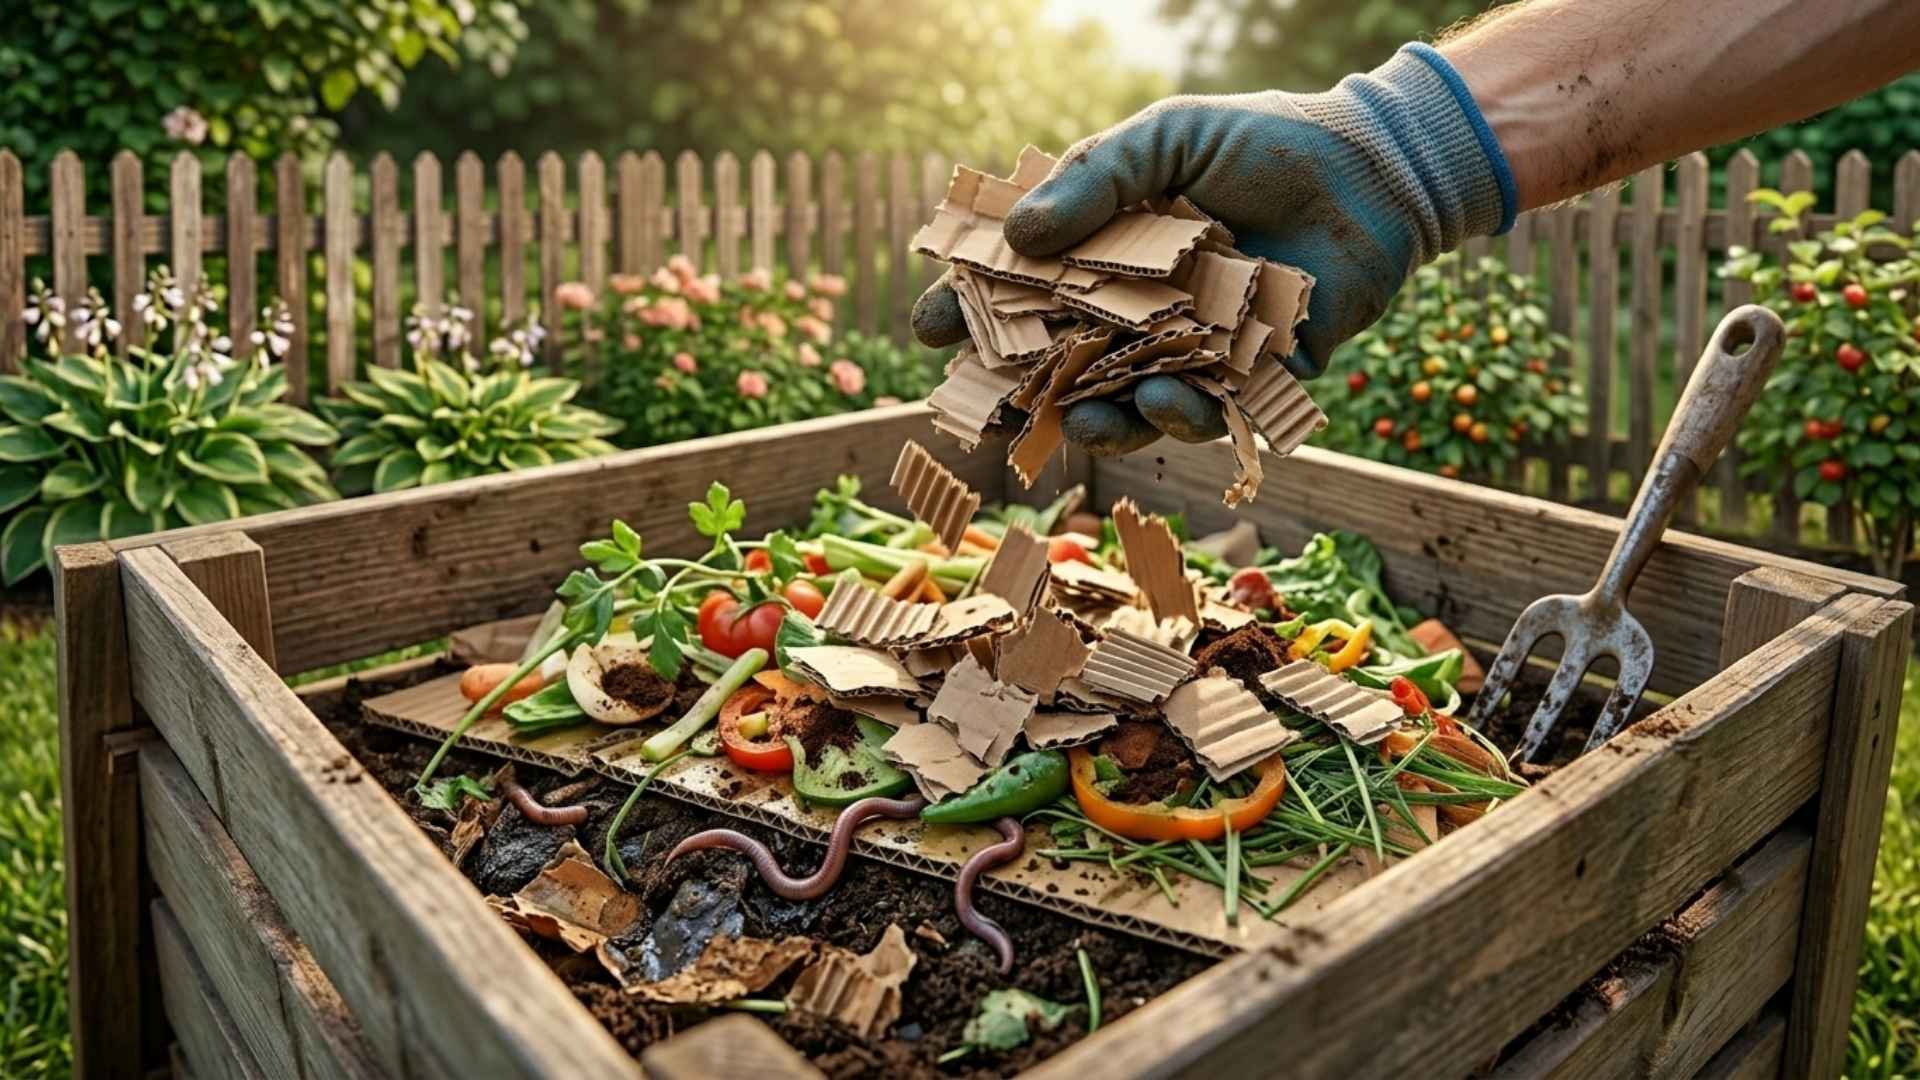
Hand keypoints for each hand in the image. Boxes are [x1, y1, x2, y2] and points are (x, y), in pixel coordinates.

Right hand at [913, 43, 1514, 453]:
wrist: (1371, 170)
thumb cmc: (1262, 143)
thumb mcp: (1165, 140)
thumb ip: (1094, 181)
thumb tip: (1016, 234)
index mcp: (1103, 250)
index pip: (1019, 288)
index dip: (970, 312)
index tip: (927, 329)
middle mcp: (1137, 308)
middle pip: (1059, 361)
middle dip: (1018, 393)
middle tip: (983, 416)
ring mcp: (1188, 349)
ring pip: (1125, 400)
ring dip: (1097, 419)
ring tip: (1081, 423)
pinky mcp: (1248, 379)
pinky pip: (1205, 412)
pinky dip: (1181, 415)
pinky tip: (1171, 403)